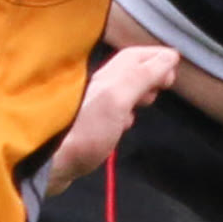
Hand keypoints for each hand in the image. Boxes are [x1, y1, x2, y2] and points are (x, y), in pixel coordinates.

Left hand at [48, 46, 178, 195]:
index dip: (157, 57)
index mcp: (107, 77)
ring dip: (138, 91)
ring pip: (120, 90)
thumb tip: (168, 58)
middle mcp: (97, 88)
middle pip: (128, 71)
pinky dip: (124, 111)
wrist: (47, 166)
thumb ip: (142, 76)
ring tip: (149, 100)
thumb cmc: (84, 131)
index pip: (136, 56)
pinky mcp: (85, 128)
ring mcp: (90, 108)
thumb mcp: (118, 99)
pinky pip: (110, 111)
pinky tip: (126, 122)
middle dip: (150, 72)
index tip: (175, 68)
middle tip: (166, 85)